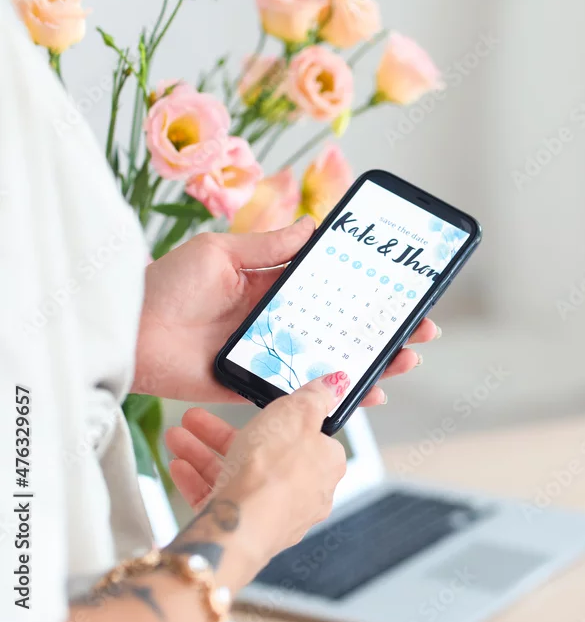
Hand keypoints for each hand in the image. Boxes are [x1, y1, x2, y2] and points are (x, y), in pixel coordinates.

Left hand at [133, 217, 439, 403]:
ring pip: (333, 360)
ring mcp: (272, 354)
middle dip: (385, 331)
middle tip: (421, 331)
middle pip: (344, 327)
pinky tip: (365, 394)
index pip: (333, 289)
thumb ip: (268, 247)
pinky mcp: (258, 385)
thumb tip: (313, 226)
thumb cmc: (165, 285)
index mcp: (271, 286)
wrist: (126, 333)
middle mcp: (277, 321)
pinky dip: (335, 395)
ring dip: (372, 363)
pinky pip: (304, 392)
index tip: (404, 291)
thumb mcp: (220, 252)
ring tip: (404, 363)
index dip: (369, 291)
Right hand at [164, 373, 351, 592]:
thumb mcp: (298, 413)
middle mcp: (304, 491)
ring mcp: (274, 512)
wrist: (242, 526)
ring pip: (236, 475)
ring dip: (202, 454)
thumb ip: (316, 397)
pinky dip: (198, 482)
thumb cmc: (275, 470)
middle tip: (196, 419)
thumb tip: (336, 384)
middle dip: (221, 433)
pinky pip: (222, 501)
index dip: (275, 417)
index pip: (305, 434)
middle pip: (262, 453)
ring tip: (176, 437)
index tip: (251, 406)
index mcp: (324, 463)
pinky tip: (178, 467)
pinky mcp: (246, 530)